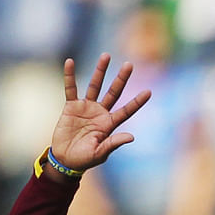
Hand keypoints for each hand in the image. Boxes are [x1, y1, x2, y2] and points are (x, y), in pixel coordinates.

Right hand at [50, 54, 150, 171]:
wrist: (65, 159)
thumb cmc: (85, 159)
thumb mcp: (100, 153)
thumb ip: (114, 143)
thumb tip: (131, 137)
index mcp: (110, 124)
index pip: (127, 111)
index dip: (137, 102)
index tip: (148, 91)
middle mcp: (100, 113)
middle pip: (113, 92)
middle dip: (121, 79)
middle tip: (130, 65)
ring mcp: (86, 108)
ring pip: (95, 86)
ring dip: (100, 71)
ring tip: (106, 56)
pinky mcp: (71, 106)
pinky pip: (71, 88)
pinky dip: (70, 76)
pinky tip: (70, 62)